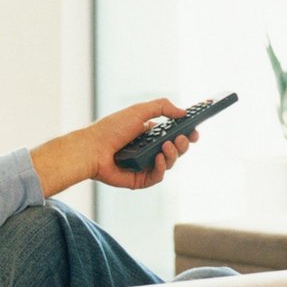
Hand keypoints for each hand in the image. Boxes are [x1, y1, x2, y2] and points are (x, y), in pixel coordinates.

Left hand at [28, 99, 199, 196]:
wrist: (92, 149)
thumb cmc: (111, 129)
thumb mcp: (138, 111)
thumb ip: (162, 107)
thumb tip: (183, 112)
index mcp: (149, 133)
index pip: (174, 133)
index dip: (186, 132)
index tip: (195, 130)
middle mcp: (148, 149)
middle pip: (176, 149)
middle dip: (183, 143)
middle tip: (183, 138)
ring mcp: (145, 165)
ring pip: (170, 163)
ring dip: (173, 154)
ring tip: (166, 146)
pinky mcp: (140, 180)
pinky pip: (158, 176)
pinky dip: (161, 167)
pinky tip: (158, 158)